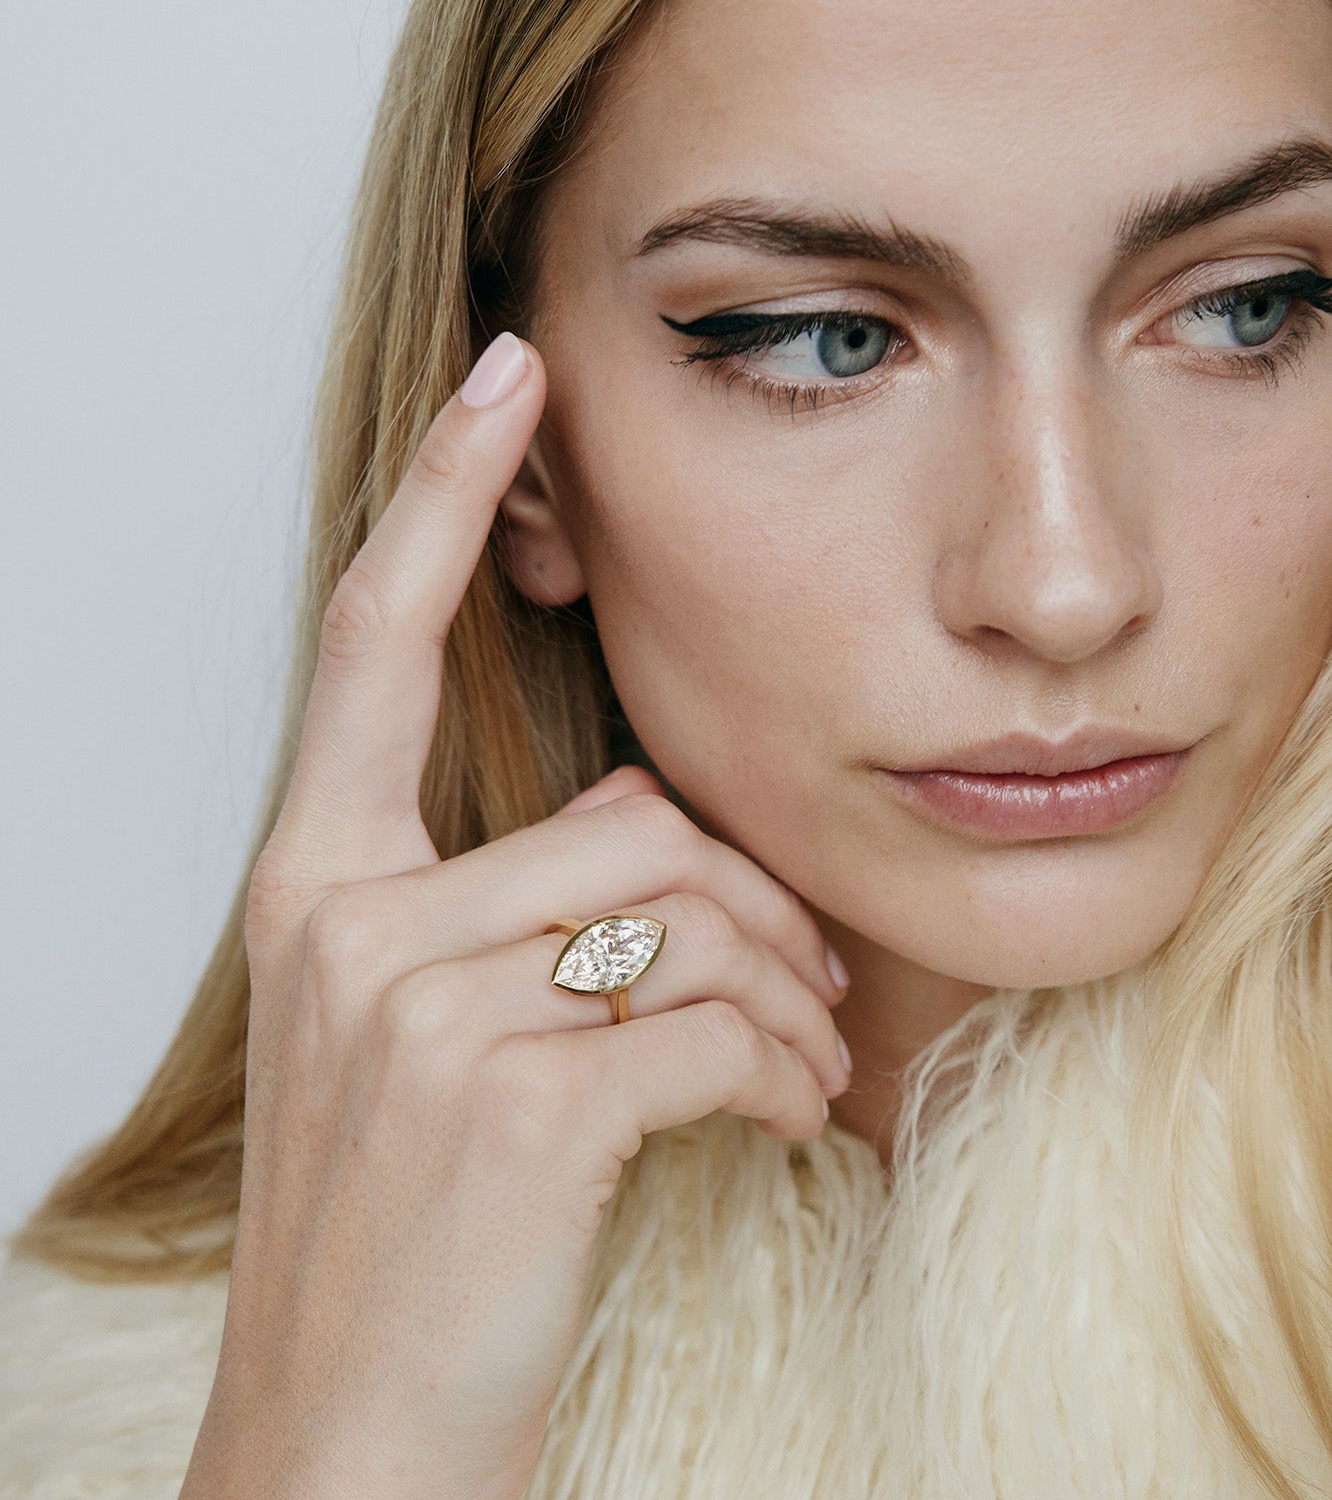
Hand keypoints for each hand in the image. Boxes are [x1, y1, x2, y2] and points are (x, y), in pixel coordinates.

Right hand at [179, 332, 851, 1499]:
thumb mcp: (411, 1039)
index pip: (370, 643)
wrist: (345, 1438)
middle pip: (626, 812)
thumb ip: (504, 903)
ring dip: (783, 993)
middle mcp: (348, 919)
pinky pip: (715, 1019)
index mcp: (315, 884)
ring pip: (688, 907)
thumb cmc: (402, 1230)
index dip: (439, 496)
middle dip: (747, 899)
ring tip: (794, 1070)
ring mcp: (419, 1008)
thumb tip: (651, 824)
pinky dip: (785, 1072)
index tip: (505, 378)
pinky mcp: (513, 1101)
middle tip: (797, 988)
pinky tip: (784, 1125)